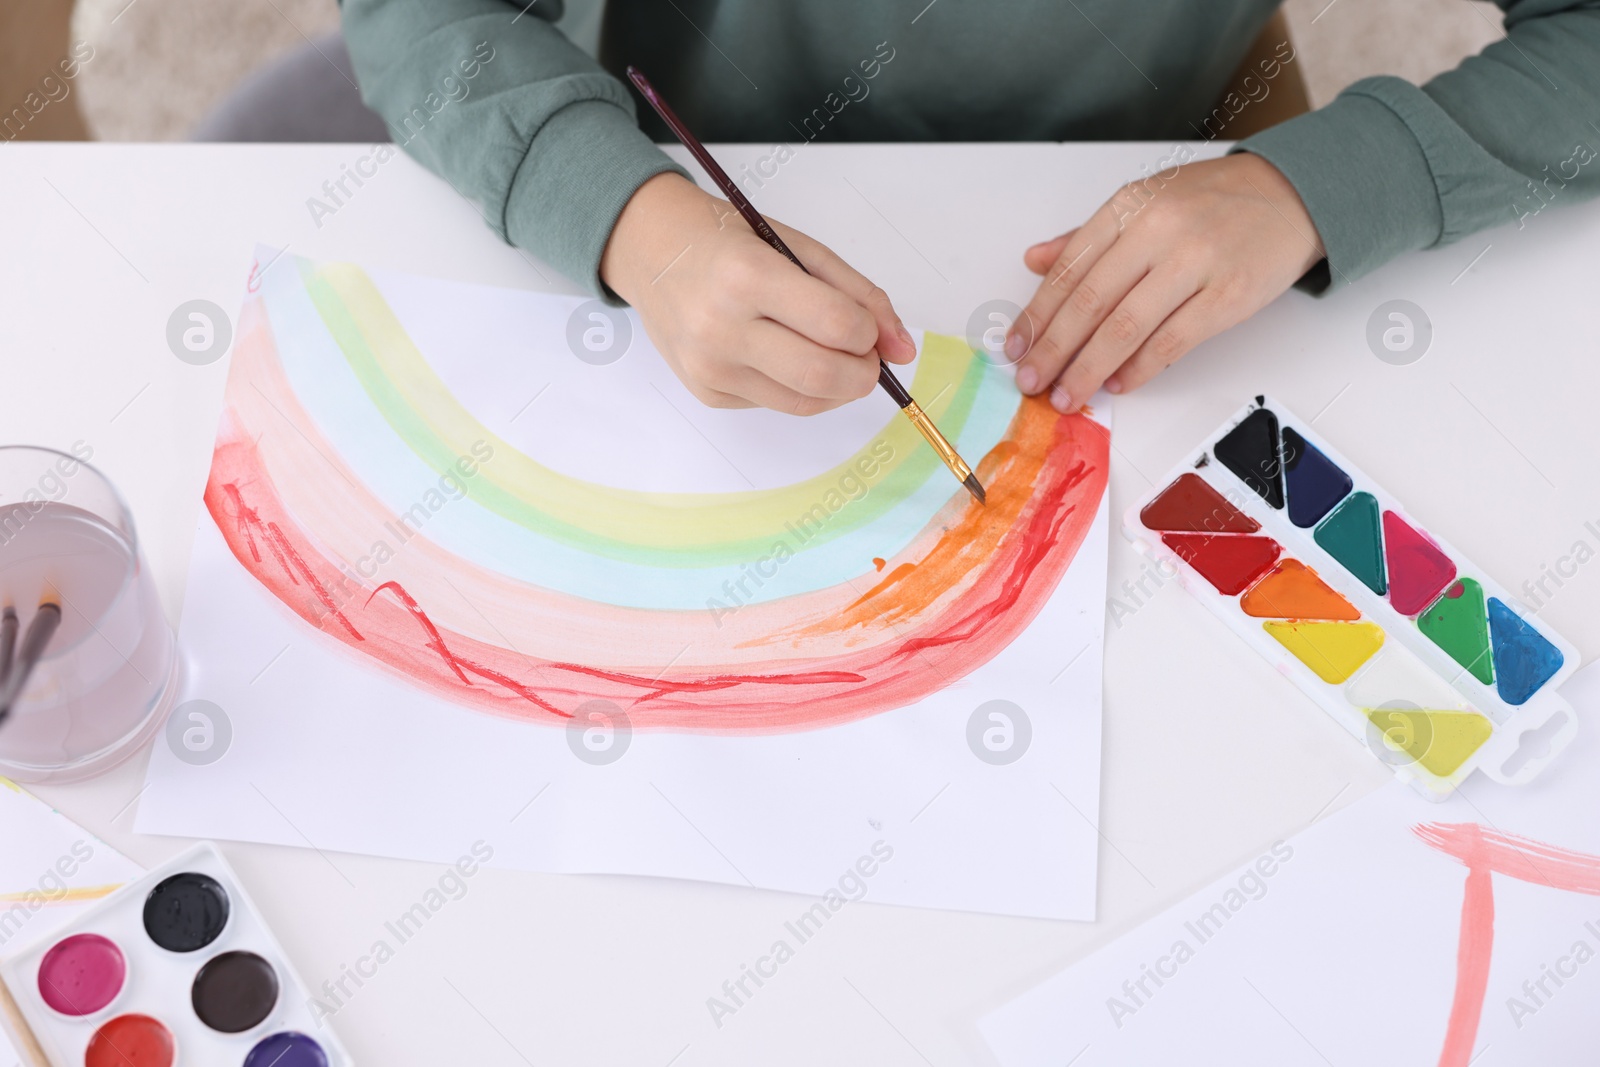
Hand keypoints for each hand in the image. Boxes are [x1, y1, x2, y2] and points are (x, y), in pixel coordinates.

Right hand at [600, 173, 915, 414]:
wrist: (650, 251)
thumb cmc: (726, 241)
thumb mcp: (796, 246)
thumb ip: (857, 293)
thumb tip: (903, 348)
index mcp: (746, 276)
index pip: (836, 324)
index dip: (869, 332)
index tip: (868, 326)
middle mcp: (720, 327)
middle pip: (823, 375)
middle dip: (864, 372)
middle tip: (867, 356)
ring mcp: (709, 367)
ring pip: (805, 402)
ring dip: (838, 386)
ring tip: (834, 356)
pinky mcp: (706, 393)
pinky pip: (777, 404)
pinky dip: (800, 389)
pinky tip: (787, 356)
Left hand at [1006, 153, 1324, 410]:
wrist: (1294, 194)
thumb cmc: (1216, 201)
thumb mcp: (1146, 200)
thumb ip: (1089, 236)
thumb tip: (1036, 260)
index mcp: (1129, 206)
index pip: (1069, 269)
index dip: (1037, 314)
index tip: (1016, 346)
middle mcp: (1158, 230)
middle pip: (1090, 302)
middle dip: (1053, 350)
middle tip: (1032, 381)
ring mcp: (1195, 263)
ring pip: (1125, 327)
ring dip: (1089, 368)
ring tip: (1067, 394)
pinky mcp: (1228, 296)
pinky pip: (1172, 341)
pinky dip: (1139, 368)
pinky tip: (1118, 383)